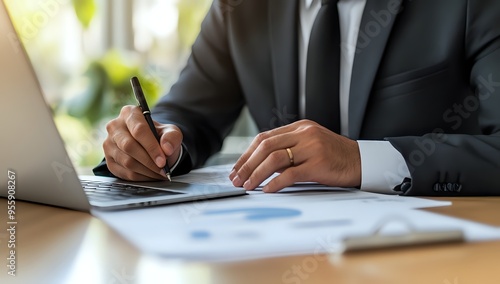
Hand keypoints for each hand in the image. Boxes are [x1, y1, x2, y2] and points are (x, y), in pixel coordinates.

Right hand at [103, 106, 182, 180]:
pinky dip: (141, 177)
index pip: (139, 130)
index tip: (162, 160)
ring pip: (126, 161)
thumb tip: (166, 149)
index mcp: (130, 113)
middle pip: (129, 146)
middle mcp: (115, 127)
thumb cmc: (159, 136)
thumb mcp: (170, 132)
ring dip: (146, 171)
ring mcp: (109, 144)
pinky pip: (124, 173)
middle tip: (163, 169)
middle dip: (149, 161)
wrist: (151, 146)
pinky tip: (151, 175)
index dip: (151, 147)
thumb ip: (172, 137)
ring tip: (160, 173)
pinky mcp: (109, 160)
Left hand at [229, 120, 360, 191]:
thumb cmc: (334, 156)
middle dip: (247, 164)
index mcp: (299, 127)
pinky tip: (267, 190)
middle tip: (236, 179)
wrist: (361, 161)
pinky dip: (275, 183)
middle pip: (265, 146)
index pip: (264, 138)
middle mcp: (304, 134)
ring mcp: (311, 147)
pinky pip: (291, 173)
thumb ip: (289, 148)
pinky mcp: (319, 163)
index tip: (237, 168)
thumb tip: (260, 164)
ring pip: (275, 158)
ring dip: (257, 174)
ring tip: (247, 186)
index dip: (247, 154)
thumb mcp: (310, 145)